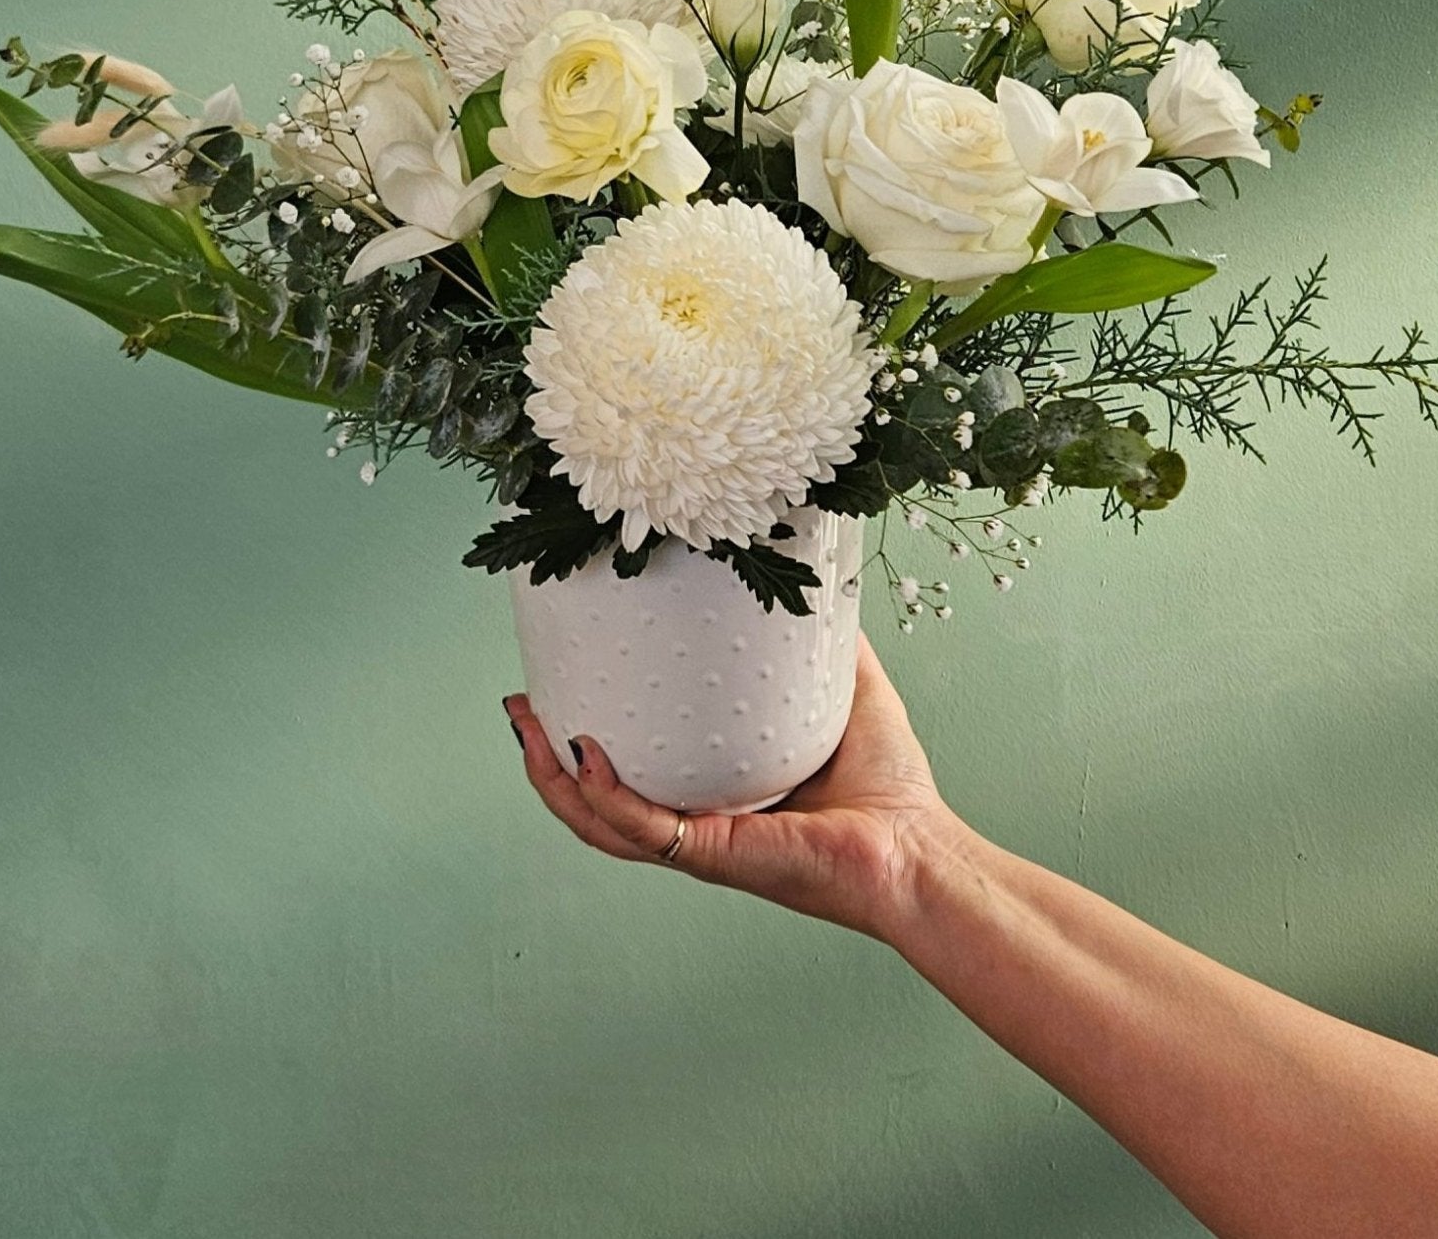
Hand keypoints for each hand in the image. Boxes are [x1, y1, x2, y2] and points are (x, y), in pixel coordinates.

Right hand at [503, 633, 956, 939]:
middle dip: (544, 760)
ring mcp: (701, 844)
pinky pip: (644, 831)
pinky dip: (605, 798)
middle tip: (519, 709)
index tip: (550, 690)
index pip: (629, 774)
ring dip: (554, 780)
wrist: (919, 847)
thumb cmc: (890, 787)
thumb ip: (823, 642)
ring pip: (601, 823)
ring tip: (531, 731)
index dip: (580, 741)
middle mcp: (696, 824)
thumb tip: (811, 583)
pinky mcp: (718, 855)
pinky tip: (584, 757)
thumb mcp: (848, 690)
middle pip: (593, 804)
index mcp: (713, 794)